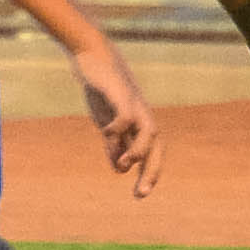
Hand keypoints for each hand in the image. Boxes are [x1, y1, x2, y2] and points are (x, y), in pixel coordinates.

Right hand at [72, 42, 163, 198]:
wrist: (93, 55)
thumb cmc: (103, 90)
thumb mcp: (106, 121)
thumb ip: (114, 143)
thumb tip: (121, 169)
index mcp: (138, 123)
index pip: (152, 152)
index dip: (149, 173)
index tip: (139, 194)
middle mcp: (141, 114)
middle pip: (156, 144)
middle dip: (151, 170)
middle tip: (141, 194)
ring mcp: (132, 103)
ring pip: (148, 130)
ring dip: (139, 150)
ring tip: (125, 163)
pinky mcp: (119, 92)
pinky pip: (126, 112)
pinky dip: (120, 126)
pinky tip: (106, 132)